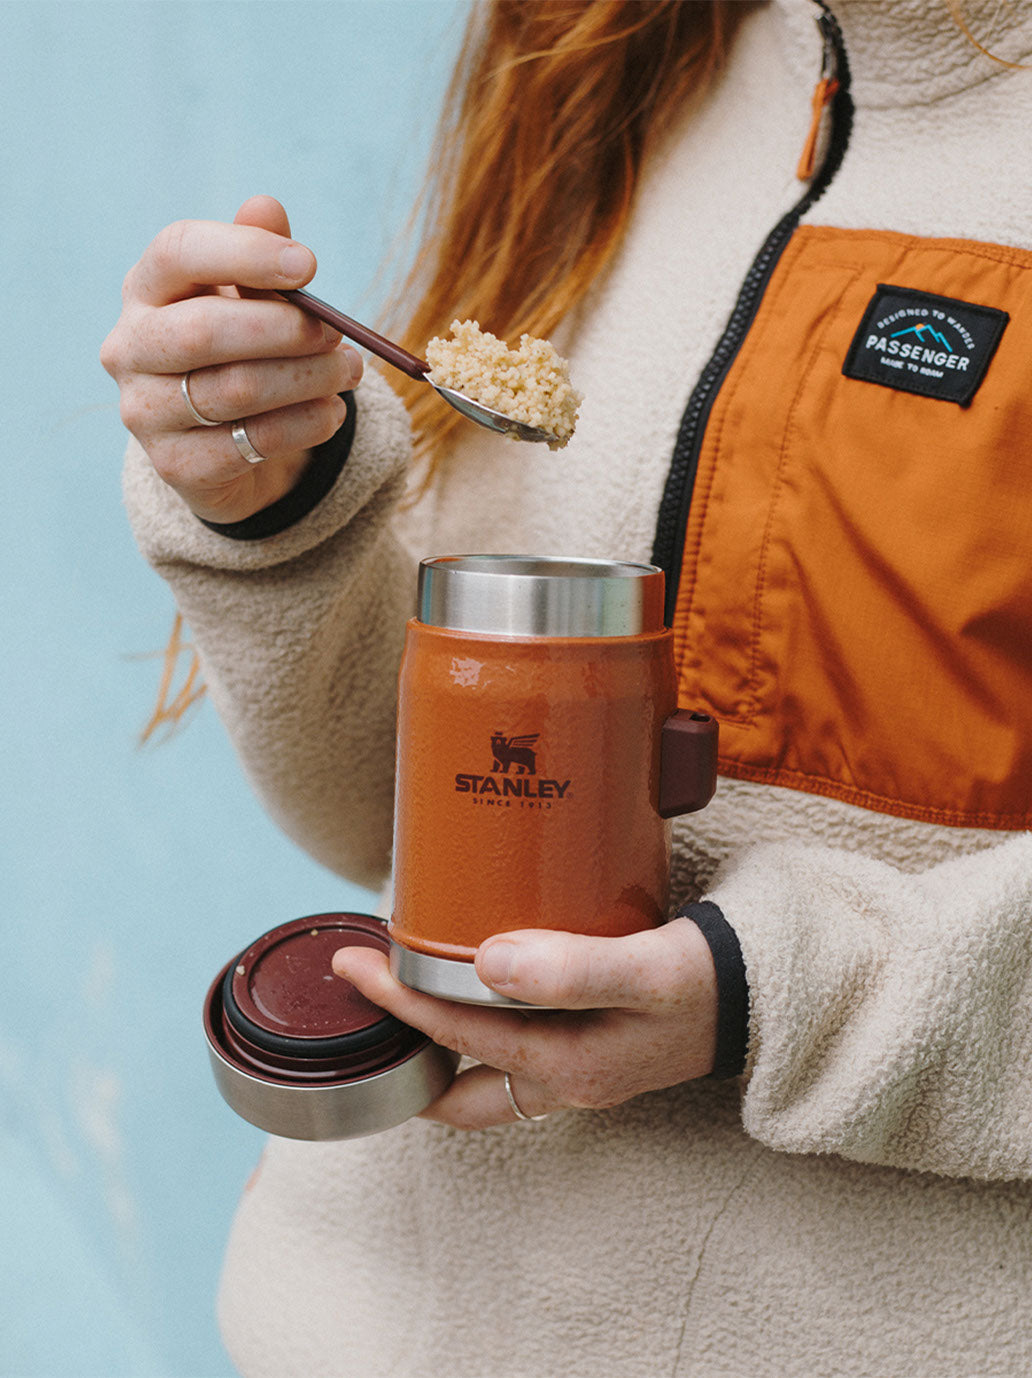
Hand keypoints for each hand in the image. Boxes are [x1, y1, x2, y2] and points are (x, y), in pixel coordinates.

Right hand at [100, 194, 362, 522]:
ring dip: (308, 379)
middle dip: (286, 330)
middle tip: (338, 333)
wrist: (223, 446)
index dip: (246, 252)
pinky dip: (305, 425)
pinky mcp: (175, 464)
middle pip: (205, 330)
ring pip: (235, 390)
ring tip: (349, 371)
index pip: (178, 251)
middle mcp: (129, 347)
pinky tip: (332, 412)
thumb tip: (266, 207)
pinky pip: (251, 442)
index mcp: (145, 289)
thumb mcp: (249, 298)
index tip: (309, 265)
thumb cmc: (239, 350)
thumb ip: (257, 255)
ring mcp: (145, 410)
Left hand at [332, 918, 718, 1129]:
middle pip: (452, 1088)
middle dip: (399, 1054)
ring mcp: (571, 1072)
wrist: (761, 996)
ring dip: (433, 1048)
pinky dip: (473, 1031)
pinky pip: (508, 1053)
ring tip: (398, 1000)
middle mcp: (560, 1080)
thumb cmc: (705, 982)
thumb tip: (486, 963)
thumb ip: (571, 969)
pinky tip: (468, 989)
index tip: (353, 966)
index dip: (397, 1001)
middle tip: (361, 1003)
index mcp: (565, 1066)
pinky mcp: (583, 1050)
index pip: (457, 1036)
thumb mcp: (645, 972)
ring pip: (477, 1079)